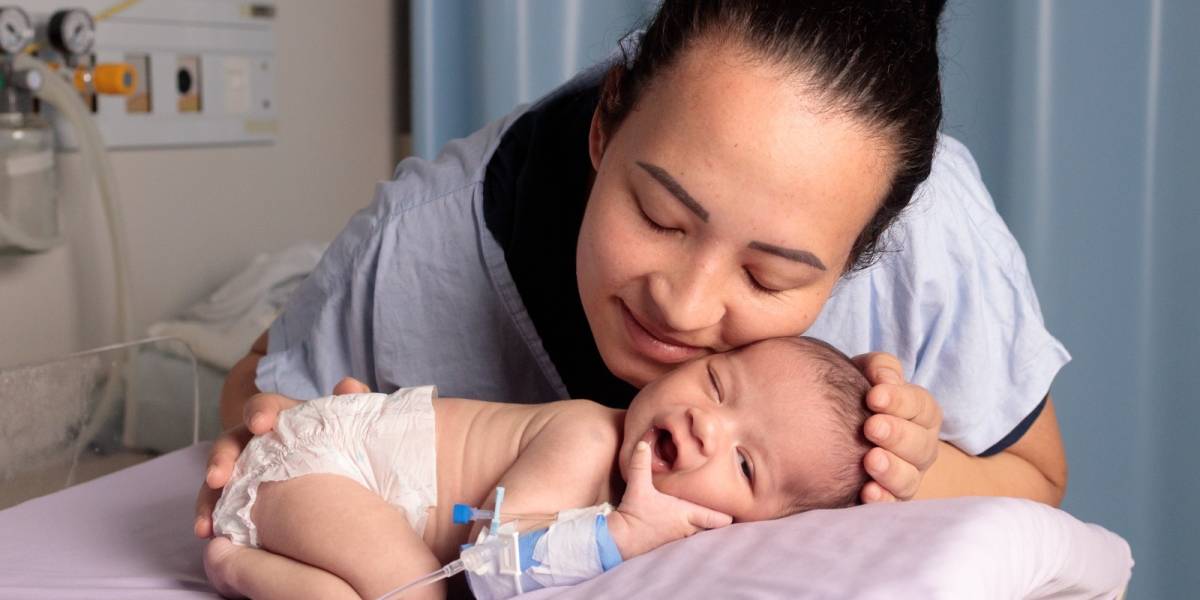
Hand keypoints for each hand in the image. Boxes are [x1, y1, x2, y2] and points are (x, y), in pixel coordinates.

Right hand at [192, 377, 369, 537]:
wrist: (353, 485)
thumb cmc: (347, 448)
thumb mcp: (353, 427)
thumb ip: (353, 405)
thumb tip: (347, 386)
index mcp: (284, 418)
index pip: (264, 407)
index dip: (259, 412)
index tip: (260, 424)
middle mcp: (259, 442)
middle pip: (231, 442)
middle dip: (221, 458)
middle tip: (217, 478)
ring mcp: (248, 471)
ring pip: (219, 479)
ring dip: (208, 498)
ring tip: (205, 522)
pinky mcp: (243, 499)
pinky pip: (222, 507)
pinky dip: (212, 518)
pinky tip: (209, 533)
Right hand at [607, 441, 732, 558]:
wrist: (621, 540)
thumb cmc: (634, 514)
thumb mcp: (638, 485)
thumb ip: (641, 463)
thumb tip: (642, 443)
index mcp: (687, 513)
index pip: (719, 519)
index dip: (729, 513)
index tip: (733, 504)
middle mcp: (687, 527)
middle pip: (714, 526)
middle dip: (718, 517)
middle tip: (723, 504)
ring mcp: (680, 537)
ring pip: (701, 531)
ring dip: (704, 523)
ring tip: (706, 510)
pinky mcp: (670, 543)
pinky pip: (689, 536)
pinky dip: (691, 529)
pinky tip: (685, 520)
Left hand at [853, 352, 942, 502]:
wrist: (834, 430)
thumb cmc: (859, 396)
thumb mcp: (868, 374)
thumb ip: (879, 368)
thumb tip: (884, 379)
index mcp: (921, 414)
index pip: (921, 406)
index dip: (900, 401)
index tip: (873, 396)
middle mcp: (920, 448)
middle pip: (920, 445)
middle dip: (897, 435)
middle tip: (871, 427)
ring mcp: (906, 475)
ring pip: (909, 478)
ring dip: (891, 470)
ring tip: (870, 460)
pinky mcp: (887, 498)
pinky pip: (891, 504)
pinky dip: (882, 499)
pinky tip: (866, 492)